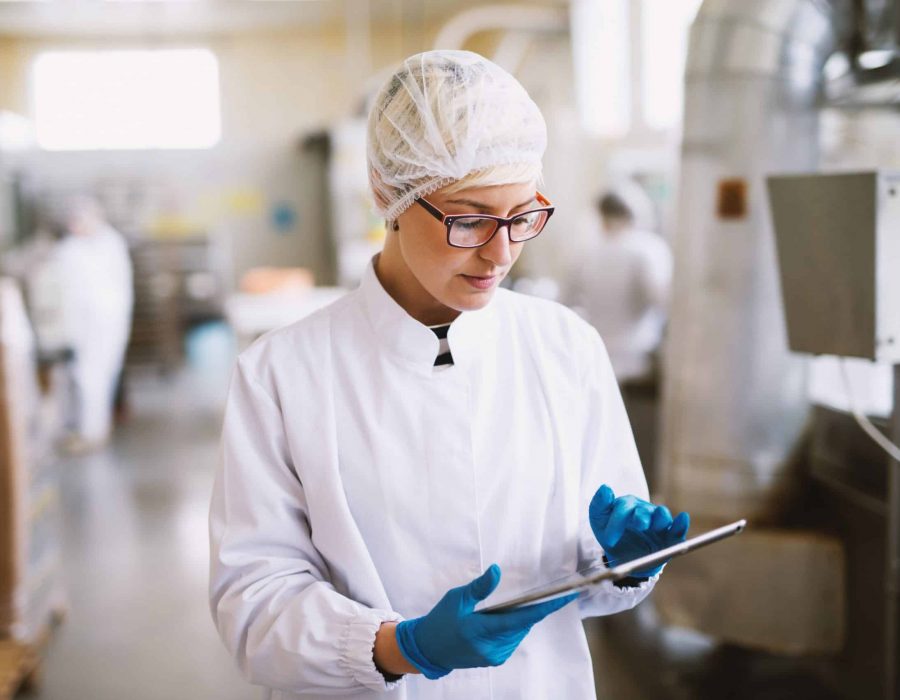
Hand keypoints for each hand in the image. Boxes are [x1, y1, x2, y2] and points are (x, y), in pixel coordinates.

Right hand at [395, 564, 576, 679]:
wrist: (428, 649)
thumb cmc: (440, 620)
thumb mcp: (456, 598)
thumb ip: (479, 587)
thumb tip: (497, 570)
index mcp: (481, 631)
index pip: (522, 619)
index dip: (546, 607)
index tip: (566, 596)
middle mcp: (492, 648)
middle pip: (523, 624)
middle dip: (528, 608)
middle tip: (527, 593)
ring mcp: (494, 656)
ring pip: (519, 631)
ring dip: (518, 618)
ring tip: (502, 607)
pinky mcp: (495, 659)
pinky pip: (512, 638)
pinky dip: (511, 626)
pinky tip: (499, 618)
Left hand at [589, 484, 689, 577]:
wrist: (623, 558)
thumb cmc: (612, 534)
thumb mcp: (599, 520)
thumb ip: (599, 504)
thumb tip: (605, 488)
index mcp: (627, 505)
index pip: (623, 508)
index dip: (616, 522)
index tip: (608, 540)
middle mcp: (644, 511)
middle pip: (644, 510)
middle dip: (641, 517)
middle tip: (639, 525)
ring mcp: (657, 523)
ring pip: (662, 516)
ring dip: (660, 518)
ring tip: (656, 525)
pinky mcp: (669, 537)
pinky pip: (677, 529)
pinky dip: (680, 524)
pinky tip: (682, 519)